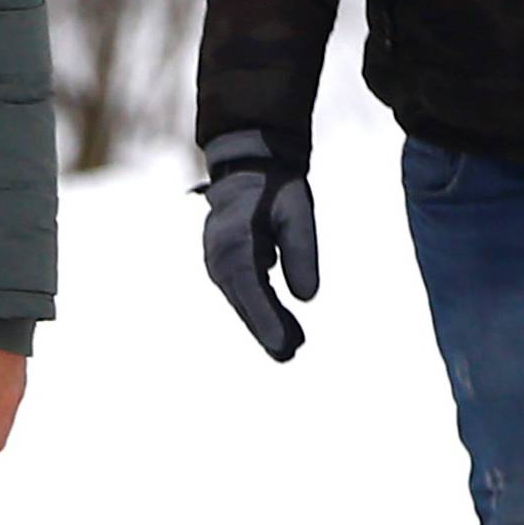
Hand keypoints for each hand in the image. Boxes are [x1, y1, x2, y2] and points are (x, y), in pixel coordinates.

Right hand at [200, 131, 317, 361]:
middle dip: (265, 327)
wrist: (247, 169)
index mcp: (236, 235)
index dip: (266, 316)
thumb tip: (306, 297)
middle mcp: (219, 251)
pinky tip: (282, 325)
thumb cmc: (277, 189)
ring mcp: (216, 257)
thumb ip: (301, 251)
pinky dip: (258, 309)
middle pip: (243, 298)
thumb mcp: (297, 211)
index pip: (250, 284)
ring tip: (293, 346)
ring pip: (240, 298)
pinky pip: (240, 291)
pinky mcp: (223, 262)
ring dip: (263, 322)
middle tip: (289, 355)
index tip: (284, 344)